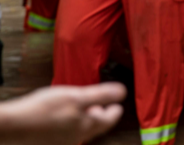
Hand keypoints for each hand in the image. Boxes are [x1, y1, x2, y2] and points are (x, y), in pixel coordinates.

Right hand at [0, 82, 125, 144]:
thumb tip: (123, 92)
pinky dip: (69, 124)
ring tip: (80, 109)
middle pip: (95, 127)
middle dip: (100, 116)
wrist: (13, 127)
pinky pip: (66, 134)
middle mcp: (77, 138)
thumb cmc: (44, 110)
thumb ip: (101, 95)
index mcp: (86, 126)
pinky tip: (61, 116)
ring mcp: (62, 142)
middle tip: (99, 106)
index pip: (109, 120)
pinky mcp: (50, 142)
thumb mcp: (76, 96)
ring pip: (80, 131)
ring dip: (84, 120)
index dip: (115, 111)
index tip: (117, 106)